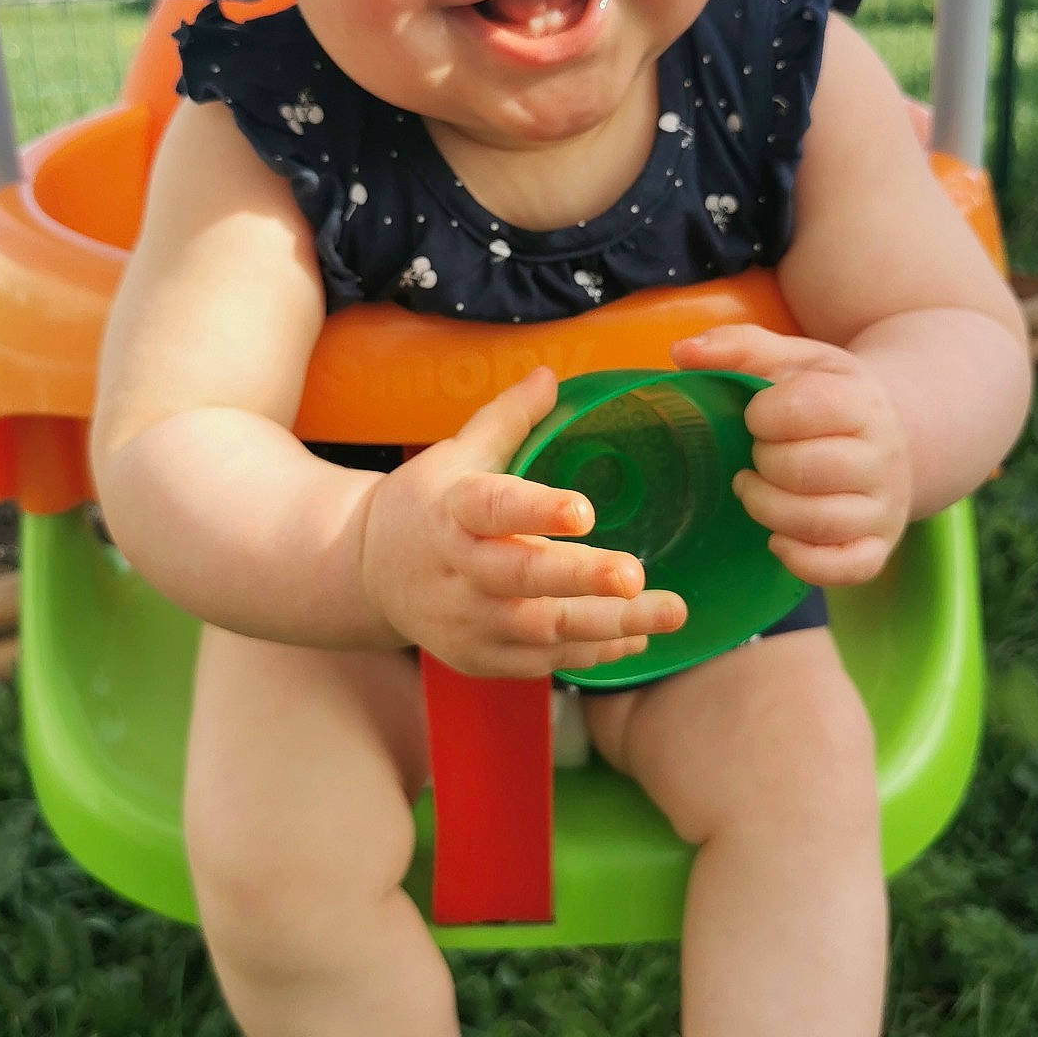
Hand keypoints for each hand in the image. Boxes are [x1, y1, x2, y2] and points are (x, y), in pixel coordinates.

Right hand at [358, 366, 687, 678]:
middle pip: (520, 578)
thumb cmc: (428, 504)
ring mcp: (467, 621)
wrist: (368, 572)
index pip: (493, 508)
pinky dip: (593, 652)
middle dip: (581, 579)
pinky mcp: (480, 658)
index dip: (537, 511)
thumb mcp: (458, 454)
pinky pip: (542, 661)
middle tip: (636, 575)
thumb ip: (508, 419)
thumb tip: (550, 375)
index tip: (585, 510)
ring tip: (670, 610)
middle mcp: (456, 570)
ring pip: (540, 629)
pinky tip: (638, 635)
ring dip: (608, 624)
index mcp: (452, 510)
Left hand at [671, 325, 912, 587]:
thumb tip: (680, 352)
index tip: (757, 417)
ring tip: (757, 490)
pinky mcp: (878, 548)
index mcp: (860, 403)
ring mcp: (884, 508)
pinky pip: (844, 568)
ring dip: (768, 510)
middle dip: (763, 464)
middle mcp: (882, 457)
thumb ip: (740, 347)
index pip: (804, 408)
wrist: (892, 433)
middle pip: (805, 470)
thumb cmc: (829, 396)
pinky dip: (801, 560)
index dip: (762, 415)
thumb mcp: (795, 361)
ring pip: (818, 522)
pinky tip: (778, 538)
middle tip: (758, 455)